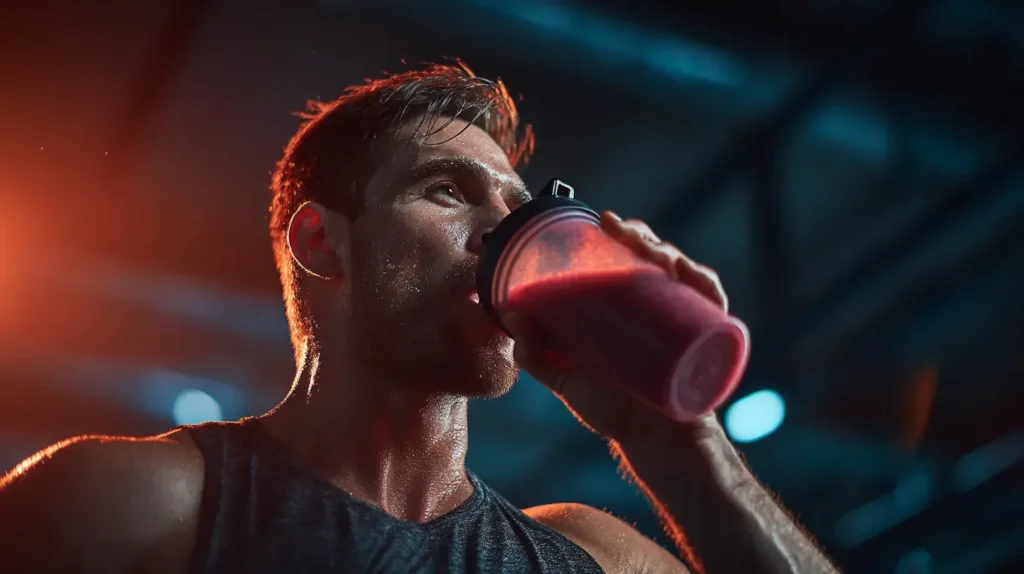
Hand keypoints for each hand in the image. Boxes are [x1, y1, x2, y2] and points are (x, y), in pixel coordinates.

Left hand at [502, 211, 729, 441]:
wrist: (652, 444)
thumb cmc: (612, 410)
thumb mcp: (566, 378)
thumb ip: (536, 354)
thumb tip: (511, 314)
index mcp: (630, 308)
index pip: (631, 258)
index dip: (623, 234)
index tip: (604, 221)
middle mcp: (660, 308)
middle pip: (659, 258)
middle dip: (643, 237)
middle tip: (622, 232)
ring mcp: (686, 321)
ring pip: (685, 271)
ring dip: (670, 252)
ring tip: (649, 252)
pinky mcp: (707, 338)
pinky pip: (713, 302)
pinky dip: (706, 284)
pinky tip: (690, 275)